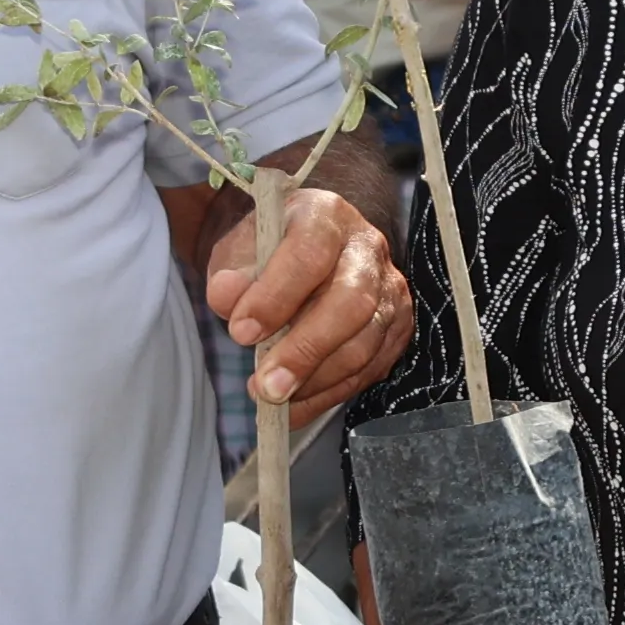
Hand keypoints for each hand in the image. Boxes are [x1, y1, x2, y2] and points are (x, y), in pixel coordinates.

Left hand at [215, 181, 408, 408]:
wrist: (303, 253)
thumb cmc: (269, 252)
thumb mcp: (240, 251)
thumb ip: (231, 273)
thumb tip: (228, 297)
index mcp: (326, 216)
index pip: (310, 253)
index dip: (277, 295)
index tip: (241, 332)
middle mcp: (367, 249)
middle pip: (352, 302)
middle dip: (305, 350)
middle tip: (266, 386)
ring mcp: (389, 290)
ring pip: (365, 343)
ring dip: (316, 380)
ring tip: (273, 398)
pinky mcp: (396, 328)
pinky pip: (369, 370)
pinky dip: (329, 394)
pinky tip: (295, 408)